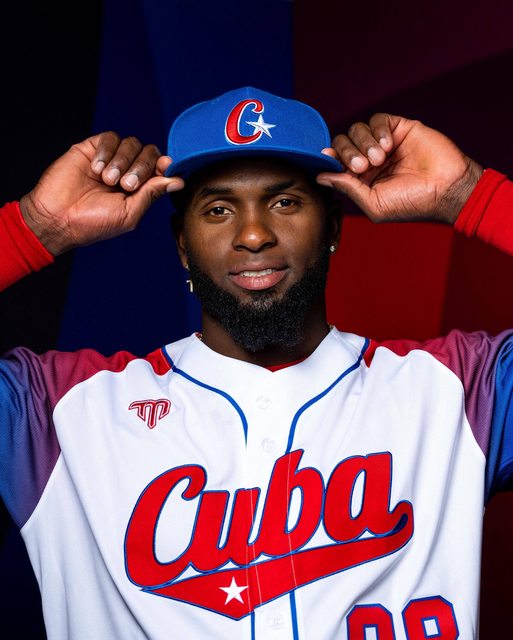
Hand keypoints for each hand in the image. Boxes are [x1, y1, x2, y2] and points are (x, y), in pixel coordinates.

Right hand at [20, 132, 184, 254]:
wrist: (58, 218)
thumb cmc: (93, 223)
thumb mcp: (129, 213)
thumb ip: (152, 194)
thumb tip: (179, 181)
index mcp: (139, 189)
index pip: (160, 168)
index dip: (165, 165)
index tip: (165, 166)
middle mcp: (127, 171)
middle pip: (150, 152)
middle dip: (142, 167)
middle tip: (126, 185)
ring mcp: (110, 159)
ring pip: (132, 143)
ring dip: (122, 161)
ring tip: (107, 180)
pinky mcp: (92, 149)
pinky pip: (110, 138)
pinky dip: (106, 152)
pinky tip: (96, 169)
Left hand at [317, 114, 482, 223]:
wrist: (446, 189)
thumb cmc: (412, 203)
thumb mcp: (373, 203)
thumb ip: (347, 187)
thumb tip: (320, 177)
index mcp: (360, 179)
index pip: (336, 162)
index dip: (330, 159)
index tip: (328, 160)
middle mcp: (369, 160)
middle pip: (342, 143)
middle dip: (347, 153)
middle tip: (363, 166)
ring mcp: (383, 143)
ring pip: (356, 130)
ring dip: (364, 143)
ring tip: (380, 158)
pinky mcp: (399, 128)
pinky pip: (378, 119)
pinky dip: (377, 130)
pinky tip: (387, 145)